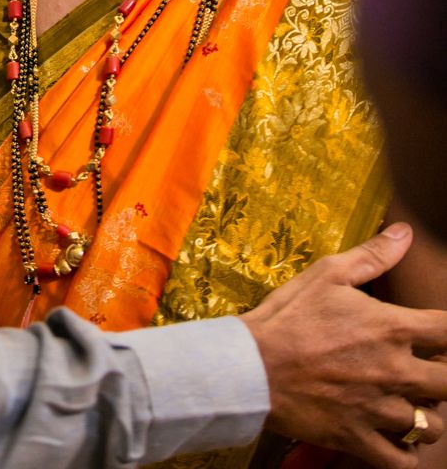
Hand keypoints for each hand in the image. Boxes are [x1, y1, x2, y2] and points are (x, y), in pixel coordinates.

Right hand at [241, 224, 446, 468]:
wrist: (250, 366)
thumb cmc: (288, 316)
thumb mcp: (327, 274)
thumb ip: (372, 255)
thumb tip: (405, 232)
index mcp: (391, 328)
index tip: (437, 333)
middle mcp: (395, 371)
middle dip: (442, 375)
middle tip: (424, 370)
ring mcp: (379, 409)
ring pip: (431, 425)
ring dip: (427, 415)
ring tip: (412, 405)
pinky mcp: (360, 439)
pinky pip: (403, 462)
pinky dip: (406, 454)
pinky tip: (397, 439)